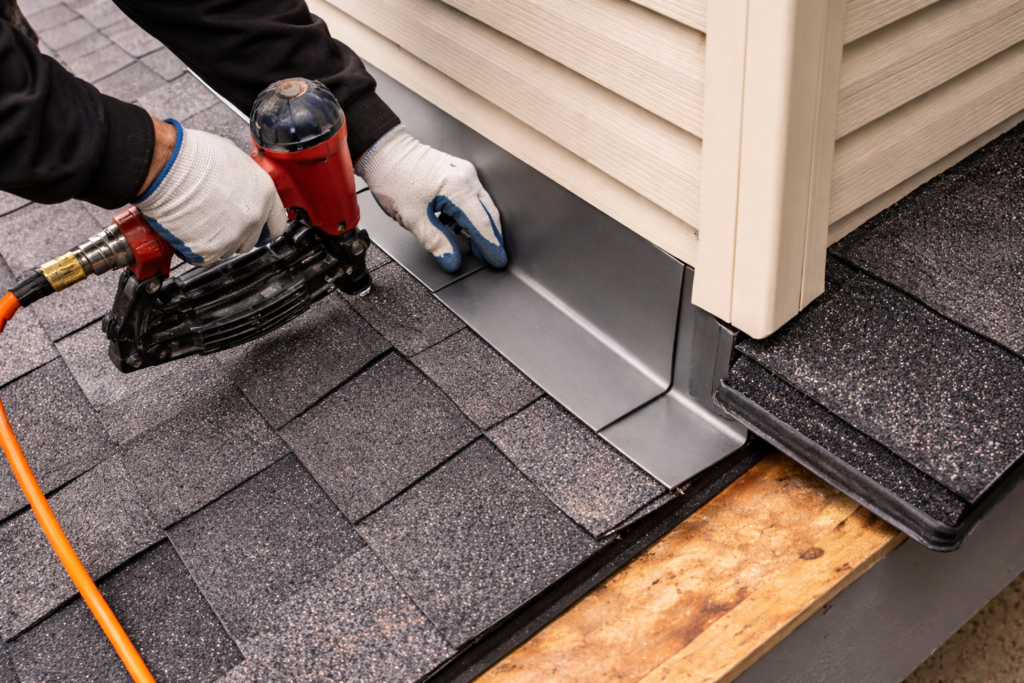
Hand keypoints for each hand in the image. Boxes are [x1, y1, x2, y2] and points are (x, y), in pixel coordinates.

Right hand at [135, 119, 286, 265]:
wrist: (164, 165)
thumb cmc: (193, 156)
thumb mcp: (234, 159)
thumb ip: (247, 181)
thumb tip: (245, 188)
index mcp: (264, 194)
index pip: (277, 225)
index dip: (264, 226)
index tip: (257, 227)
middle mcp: (252, 218)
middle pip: (251, 240)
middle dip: (238, 233)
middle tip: (218, 218)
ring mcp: (231, 236)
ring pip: (229, 249)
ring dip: (217, 239)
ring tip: (199, 217)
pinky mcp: (208, 250)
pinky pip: (206, 256)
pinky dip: (196, 247)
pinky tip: (187, 227)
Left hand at [356, 125, 505, 271]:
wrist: (383, 152)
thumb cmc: (394, 178)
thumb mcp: (414, 219)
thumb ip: (436, 242)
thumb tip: (451, 260)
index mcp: (459, 188)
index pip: (482, 224)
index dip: (491, 246)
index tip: (497, 261)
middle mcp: (467, 177)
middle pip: (488, 214)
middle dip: (490, 237)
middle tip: (489, 257)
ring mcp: (464, 172)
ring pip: (481, 205)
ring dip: (478, 226)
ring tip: (472, 246)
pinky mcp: (457, 172)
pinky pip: (471, 196)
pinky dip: (468, 214)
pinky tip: (457, 226)